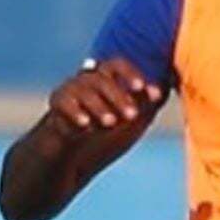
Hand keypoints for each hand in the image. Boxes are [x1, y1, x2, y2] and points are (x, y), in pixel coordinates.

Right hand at [47, 57, 163, 136]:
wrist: (71, 154)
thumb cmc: (105, 131)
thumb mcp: (130, 119)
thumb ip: (144, 103)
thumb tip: (163, 91)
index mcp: (106, 79)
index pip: (117, 65)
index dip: (131, 74)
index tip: (144, 90)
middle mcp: (87, 80)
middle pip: (101, 79)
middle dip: (119, 97)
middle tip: (132, 116)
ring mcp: (70, 91)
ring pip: (83, 90)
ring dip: (99, 106)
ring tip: (111, 123)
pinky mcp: (57, 106)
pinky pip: (63, 103)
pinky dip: (75, 112)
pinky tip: (86, 124)